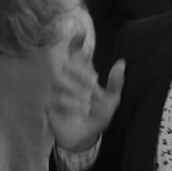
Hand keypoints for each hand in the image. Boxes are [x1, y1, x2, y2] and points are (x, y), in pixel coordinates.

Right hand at [48, 35, 124, 152]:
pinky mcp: (50, 104)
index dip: (76, 43)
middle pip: (68, 64)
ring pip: (61, 79)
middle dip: (80, 72)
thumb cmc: (96, 116)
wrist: (84, 138)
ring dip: (76, 88)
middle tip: (93, 82)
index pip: (74, 54)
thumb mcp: (111, 101)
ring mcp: (56, 91)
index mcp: (81, 74)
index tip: (80, 32)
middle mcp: (66, 79)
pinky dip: (71, 102)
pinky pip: (57, 97)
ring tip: (87, 100)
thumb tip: (121, 63)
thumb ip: (116, 83)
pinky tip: (81, 108)